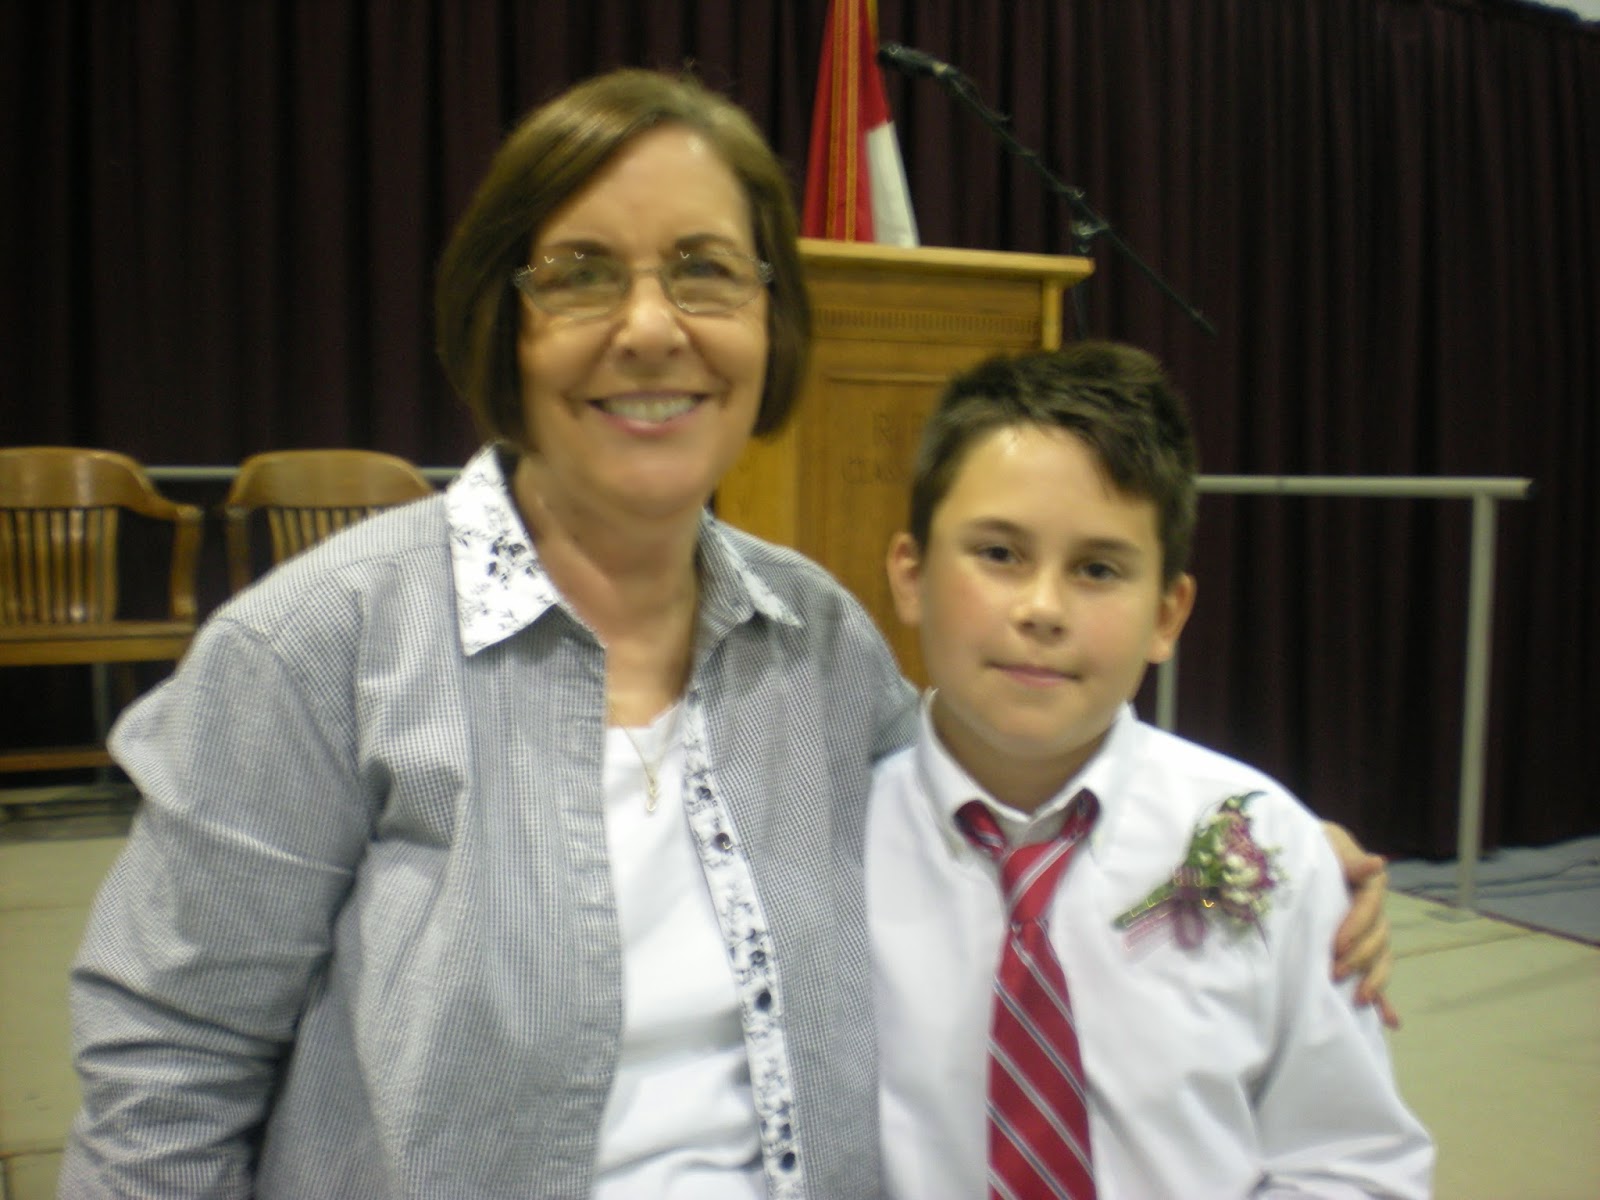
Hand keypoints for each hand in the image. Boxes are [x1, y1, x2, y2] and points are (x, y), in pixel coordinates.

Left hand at [1322, 819, 1400, 1029]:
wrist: (1300, 852)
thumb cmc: (1314, 843)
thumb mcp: (1328, 841)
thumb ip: (1349, 857)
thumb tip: (1377, 863)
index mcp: (1367, 885)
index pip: (1369, 907)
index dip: (1356, 927)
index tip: (1337, 944)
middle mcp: (1371, 911)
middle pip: (1377, 937)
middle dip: (1358, 957)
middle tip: (1334, 971)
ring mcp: (1367, 933)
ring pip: (1380, 959)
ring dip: (1373, 981)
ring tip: (1358, 999)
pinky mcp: (1358, 950)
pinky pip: (1375, 976)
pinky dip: (1384, 999)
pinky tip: (1390, 1021)